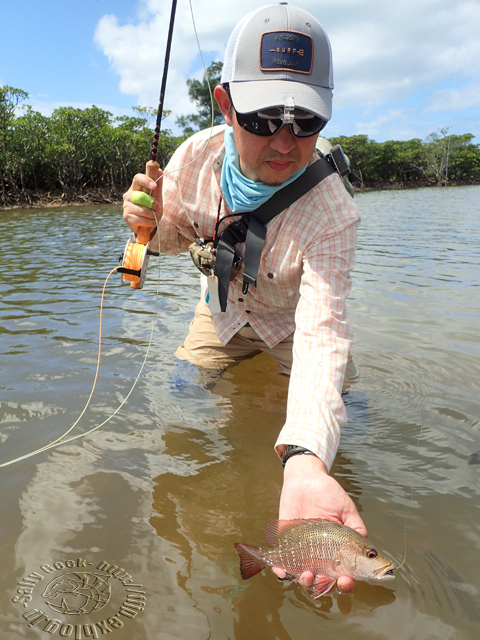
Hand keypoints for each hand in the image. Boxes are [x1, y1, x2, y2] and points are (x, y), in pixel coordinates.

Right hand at [122, 169, 162, 236]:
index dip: (146, 180)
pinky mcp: (127, 217)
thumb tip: (160, 170)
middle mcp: (128, 196)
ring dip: (153, 215)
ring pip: (143, 210)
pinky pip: (142, 219)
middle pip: (142, 197)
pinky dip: (150, 222)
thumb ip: (158, 186)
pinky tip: (151, 222)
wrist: (146, 226)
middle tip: (158, 209)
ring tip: (155, 217)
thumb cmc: (151, 210)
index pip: (138, 179)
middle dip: (154, 204)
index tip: (154, 186)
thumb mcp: (156, 198)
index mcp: (135, 188)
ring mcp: (126, 206)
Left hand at [275, 453, 366, 593]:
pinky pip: (282, 559)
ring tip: (306, 575)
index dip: (346, 582)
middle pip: (323, 579)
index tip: (345, 582)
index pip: (344, 573)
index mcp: (337, 549)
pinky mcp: (285, 541)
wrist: (305, 478)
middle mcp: (320, 553)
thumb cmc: (329, 493)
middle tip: (323, 581)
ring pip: (302, 574)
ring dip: (304, 580)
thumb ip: (356, 528)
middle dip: (323, 586)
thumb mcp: (347, 509)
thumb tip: (368, 550)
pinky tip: (281, 570)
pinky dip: (280, 569)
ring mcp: (302, 549)